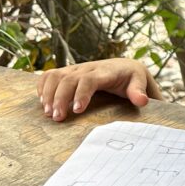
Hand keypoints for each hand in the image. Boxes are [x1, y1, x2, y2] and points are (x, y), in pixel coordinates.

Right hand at [36, 58, 161, 120]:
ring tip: (47, 113)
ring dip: (48, 94)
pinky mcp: (67, 73)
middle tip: (57, 118)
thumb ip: (139, 92)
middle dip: (60, 98)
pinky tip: (42, 102)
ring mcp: (75, 70)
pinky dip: (42, 87)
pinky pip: (49, 75)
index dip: (81, 94)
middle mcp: (86, 69)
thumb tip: (142, 101)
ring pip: (55, 76)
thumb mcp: (139, 83)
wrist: (125, 67)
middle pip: (67, 79)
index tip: (77, 110)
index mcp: (104, 72)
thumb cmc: (132, 79)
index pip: (88, 79)